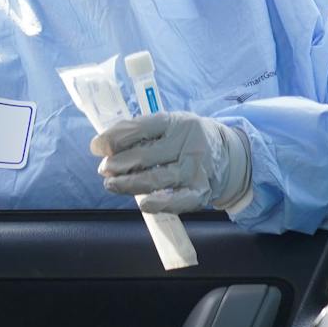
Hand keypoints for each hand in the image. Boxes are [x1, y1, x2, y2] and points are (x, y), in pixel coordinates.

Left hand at [92, 111, 252, 213]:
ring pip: (157, 179)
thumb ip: (137, 132)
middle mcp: (188, 143)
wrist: (230, 154)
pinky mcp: (202, 191)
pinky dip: (160, 204)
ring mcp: (196, 168)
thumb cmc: (185, 139)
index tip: (96, 147)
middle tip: (104, 169)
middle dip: (119, 164)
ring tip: (111, 184)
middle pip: (146, 155)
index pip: (141, 128)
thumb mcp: (167, 126)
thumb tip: (101, 145)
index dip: (114, 138)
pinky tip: (143, 204)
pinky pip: (180, 201)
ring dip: (129, 184)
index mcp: (175, 122)